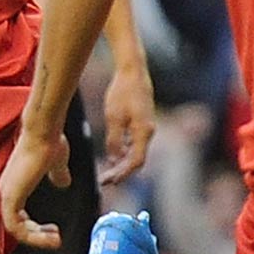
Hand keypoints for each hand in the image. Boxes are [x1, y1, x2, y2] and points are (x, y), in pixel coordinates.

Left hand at [0, 123, 69, 248]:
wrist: (44, 132)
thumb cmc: (48, 141)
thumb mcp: (57, 163)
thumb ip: (58, 174)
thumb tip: (64, 182)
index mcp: (16, 183)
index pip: (19, 215)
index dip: (36, 227)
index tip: (54, 230)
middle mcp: (8, 189)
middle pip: (17, 225)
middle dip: (38, 235)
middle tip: (56, 238)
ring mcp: (8, 193)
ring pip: (16, 229)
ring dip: (36, 238)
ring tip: (55, 240)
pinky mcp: (11, 197)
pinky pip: (16, 227)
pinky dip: (33, 236)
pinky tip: (50, 236)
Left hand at [100, 62, 155, 184]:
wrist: (133, 71)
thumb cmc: (122, 92)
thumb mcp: (113, 117)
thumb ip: (114, 140)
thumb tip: (113, 159)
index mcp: (143, 132)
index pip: (136, 161)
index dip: (123, 174)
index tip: (110, 181)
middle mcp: (148, 132)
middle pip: (136, 159)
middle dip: (121, 171)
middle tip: (105, 181)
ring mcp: (146, 127)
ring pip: (135, 152)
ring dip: (122, 163)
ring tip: (107, 172)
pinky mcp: (142, 122)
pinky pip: (135, 143)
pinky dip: (124, 152)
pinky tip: (113, 156)